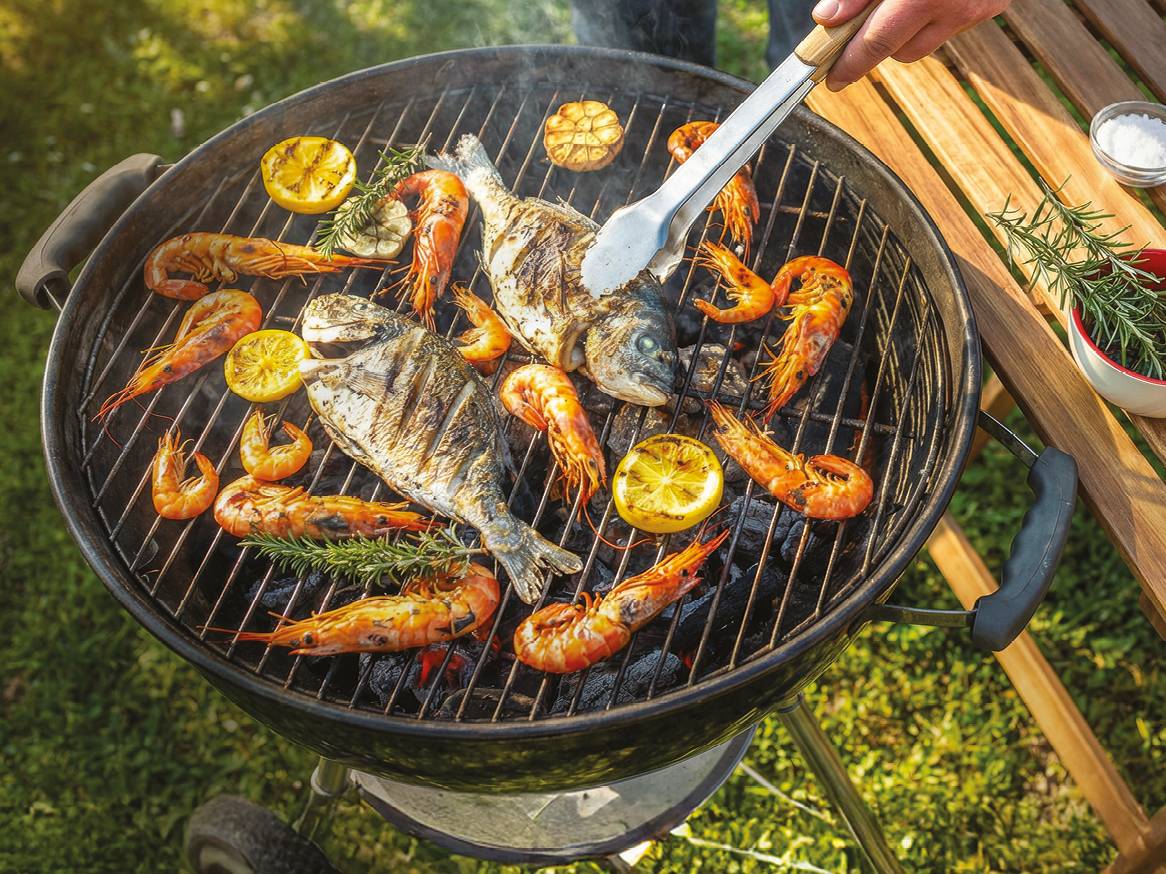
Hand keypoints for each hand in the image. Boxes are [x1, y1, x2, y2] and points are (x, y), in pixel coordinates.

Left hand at [812, 0, 1009, 89]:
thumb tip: (828, 19)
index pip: (877, 43)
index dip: (850, 65)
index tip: (833, 79)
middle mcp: (956, 8)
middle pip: (902, 51)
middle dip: (881, 41)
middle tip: (864, 22)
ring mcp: (978, 9)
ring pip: (927, 42)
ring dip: (910, 29)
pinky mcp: (993, 6)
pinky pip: (952, 25)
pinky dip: (937, 15)